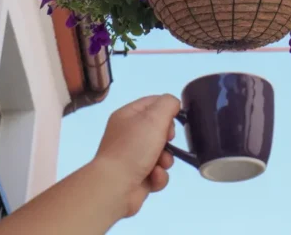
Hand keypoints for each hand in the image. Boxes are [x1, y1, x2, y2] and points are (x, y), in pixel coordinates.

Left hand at [94, 94, 179, 217]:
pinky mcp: (137, 178)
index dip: (167, 109)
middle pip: (159, 129)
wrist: (114, 187)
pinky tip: (153, 177)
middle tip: (167, 140)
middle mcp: (128, 135)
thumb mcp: (154, 117)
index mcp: (127, 115)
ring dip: (165, 159)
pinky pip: (157, 173)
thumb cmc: (134, 147)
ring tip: (160, 164)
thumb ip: (168, 104)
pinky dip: (158, 176)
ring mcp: (132, 158)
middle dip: (167, 137)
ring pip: (161, 153)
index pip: (152, 103)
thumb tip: (174, 105)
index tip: (176, 118)